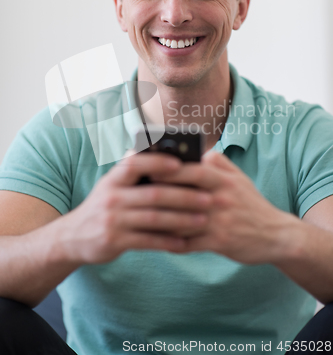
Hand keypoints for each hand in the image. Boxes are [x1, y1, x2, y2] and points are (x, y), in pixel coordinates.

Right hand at [60, 153, 211, 264]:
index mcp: (113, 179)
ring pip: (154, 218)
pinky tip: (184, 242)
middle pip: (154, 194)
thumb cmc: (104, 206)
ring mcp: (112, 220)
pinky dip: (167, 241)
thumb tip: (168, 158)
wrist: (73, 236)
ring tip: (203, 220)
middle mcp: (112, 196)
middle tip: (208, 198)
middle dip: (184, 196)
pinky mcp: (114, 241)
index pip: (135, 164)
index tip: (181, 164)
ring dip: (182, 219)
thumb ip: (134, 173)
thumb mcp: (112, 185)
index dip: (158, 162)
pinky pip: (147, 241)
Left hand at [151, 151, 295, 263]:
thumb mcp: (239, 178)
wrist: (275, 235)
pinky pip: (189, 242)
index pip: (193, 170)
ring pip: (182, 220)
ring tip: (137, 217)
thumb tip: (197, 151)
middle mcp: (221, 198)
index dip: (169, 168)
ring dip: (159, 220)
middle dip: (158, 192)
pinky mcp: (220, 242)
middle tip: (135, 191)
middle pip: (183, 194)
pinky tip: (155, 240)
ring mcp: (220, 221)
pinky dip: (171, 242)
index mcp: (223, 180)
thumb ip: (218, 162)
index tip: (147, 166)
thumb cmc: (250, 203)